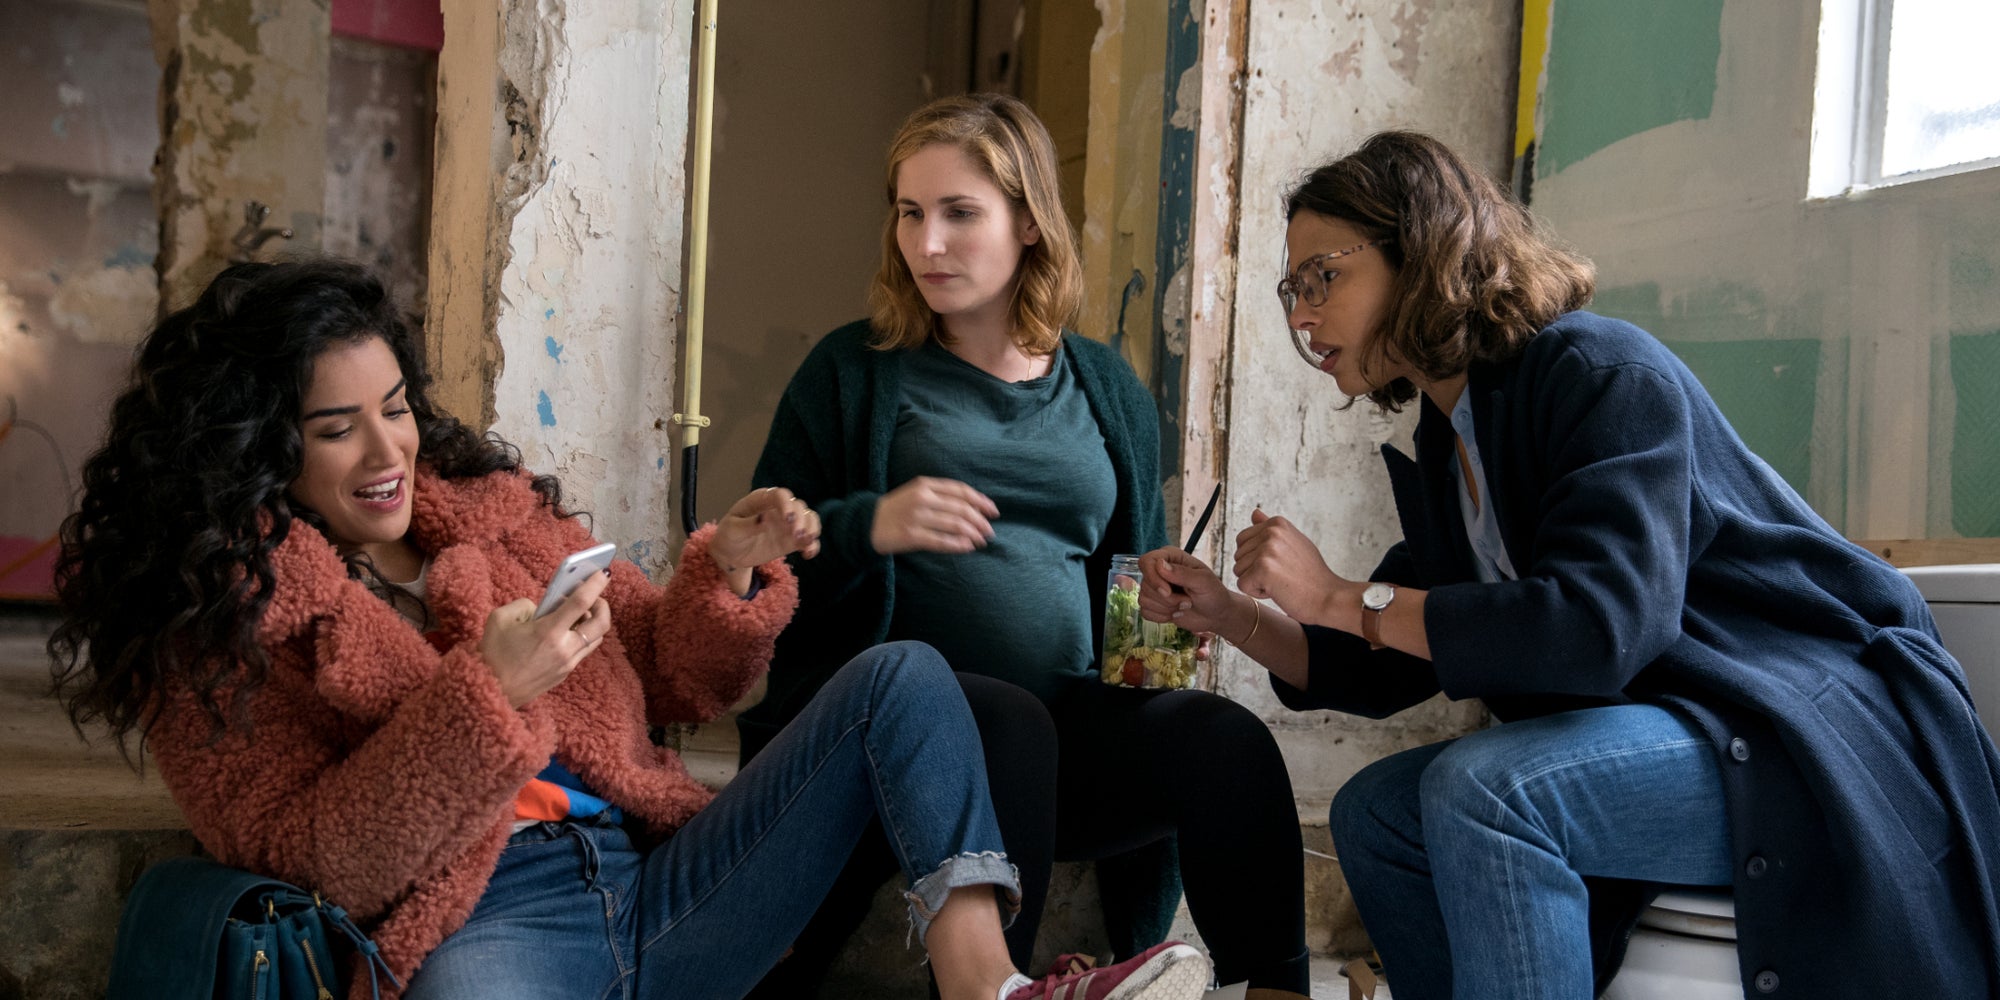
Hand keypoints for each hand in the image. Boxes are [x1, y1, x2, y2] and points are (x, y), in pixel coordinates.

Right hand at [480, 567, 612, 707]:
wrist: (492, 693)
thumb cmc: (492, 654)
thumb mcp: (500, 619)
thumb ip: (523, 605)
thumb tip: (542, 607)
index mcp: (548, 631)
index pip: (581, 602)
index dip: (596, 584)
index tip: (604, 571)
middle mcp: (564, 648)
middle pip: (602, 622)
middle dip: (602, 604)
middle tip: (592, 596)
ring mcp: (568, 663)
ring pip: (597, 638)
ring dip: (594, 622)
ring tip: (579, 613)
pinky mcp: (566, 673)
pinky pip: (584, 650)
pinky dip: (583, 636)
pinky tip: (568, 630)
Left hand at [711, 487, 822, 578]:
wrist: (732, 553)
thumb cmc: (729, 536)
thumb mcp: (732, 531)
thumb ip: (747, 525)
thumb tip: (764, 520)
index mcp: (761, 500)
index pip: (779, 495)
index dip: (787, 504)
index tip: (788, 519)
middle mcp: (778, 509)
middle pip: (798, 506)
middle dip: (801, 519)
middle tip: (796, 534)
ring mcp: (787, 524)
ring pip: (808, 518)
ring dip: (812, 528)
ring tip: (806, 542)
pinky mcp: (792, 539)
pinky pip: (808, 538)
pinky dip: (812, 545)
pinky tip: (808, 554)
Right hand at [870, 477, 997, 554]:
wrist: (867, 524)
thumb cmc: (897, 509)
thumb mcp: (917, 493)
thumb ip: (941, 495)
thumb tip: (974, 506)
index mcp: (925, 484)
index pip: (960, 490)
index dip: (980, 501)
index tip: (994, 512)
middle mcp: (922, 498)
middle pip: (961, 508)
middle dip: (980, 521)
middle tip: (990, 532)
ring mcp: (916, 517)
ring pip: (954, 525)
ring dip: (973, 534)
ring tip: (981, 541)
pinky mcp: (911, 536)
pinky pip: (941, 541)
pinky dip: (958, 545)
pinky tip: (968, 547)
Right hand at [1137, 547, 1234, 630]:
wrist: (1216, 615)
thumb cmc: (1213, 594)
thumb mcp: (1203, 581)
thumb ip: (1182, 573)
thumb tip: (1160, 565)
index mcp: (1171, 557)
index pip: (1147, 561)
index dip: (1153, 577)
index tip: (1167, 591)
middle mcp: (1159, 570)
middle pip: (1145, 584)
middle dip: (1167, 599)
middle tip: (1188, 601)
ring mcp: (1155, 588)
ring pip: (1144, 600)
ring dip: (1167, 608)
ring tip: (1185, 606)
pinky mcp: (1153, 604)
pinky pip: (1145, 612)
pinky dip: (1161, 617)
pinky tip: (1176, 614)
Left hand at [1232, 508, 1351, 626]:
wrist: (1329, 597)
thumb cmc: (1312, 575)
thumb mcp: (1294, 543)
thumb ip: (1272, 530)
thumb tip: (1254, 513)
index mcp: (1277, 523)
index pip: (1242, 540)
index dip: (1257, 558)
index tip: (1281, 564)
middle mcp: (1272, 531)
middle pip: (1238, 556)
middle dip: (1254, 571)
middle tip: (1283, 575)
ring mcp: (1268, 549)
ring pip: (1238, 571)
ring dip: (1257, 582)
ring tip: (1282, 582)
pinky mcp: (1264, 568)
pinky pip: (1242, 585)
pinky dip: (1258, 593)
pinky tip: (1280, 590)